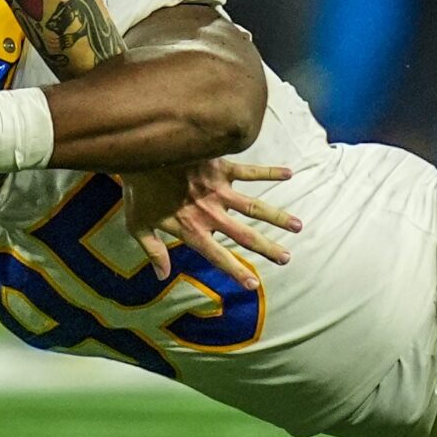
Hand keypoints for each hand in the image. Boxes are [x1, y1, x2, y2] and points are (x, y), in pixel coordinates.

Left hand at [118, 159, 300, 292]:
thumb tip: (161, 276)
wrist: (141, 153)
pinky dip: (269, 172)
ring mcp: (218, 190)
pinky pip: (250, 171)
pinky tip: (289, 173)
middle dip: (267, 248)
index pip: (218, 255)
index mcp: (191, 229)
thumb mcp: (138, 225)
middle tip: (287, 258)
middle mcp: (210, 213)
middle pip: (244, 235)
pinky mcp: (221, 168)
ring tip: (298, 226)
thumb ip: (153, 251)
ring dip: (277, 216)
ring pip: (254, 207)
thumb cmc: (138, 190)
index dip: (235, 271)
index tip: (253, 284)